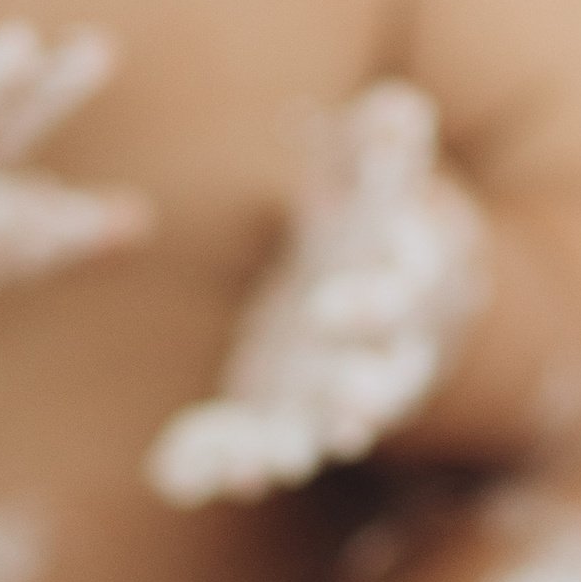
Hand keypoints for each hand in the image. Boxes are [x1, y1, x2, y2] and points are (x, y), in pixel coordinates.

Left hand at [146, 81, 487, 505]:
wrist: (388, 308)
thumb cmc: (375, 229)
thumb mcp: (376, 182)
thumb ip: (383, 149)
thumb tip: (395, 105)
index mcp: (402, 287)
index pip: (399, 297)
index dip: (373, 305)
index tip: (335, 307)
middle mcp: (373, 354)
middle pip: (377, 383)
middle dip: (357, 399)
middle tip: (342, 420)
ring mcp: (326, 399)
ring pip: (315, 434)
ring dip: (287, 451)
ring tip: (254, 470)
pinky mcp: (281, 423)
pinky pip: (252, 452)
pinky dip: (218, 467)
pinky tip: (178, 475)